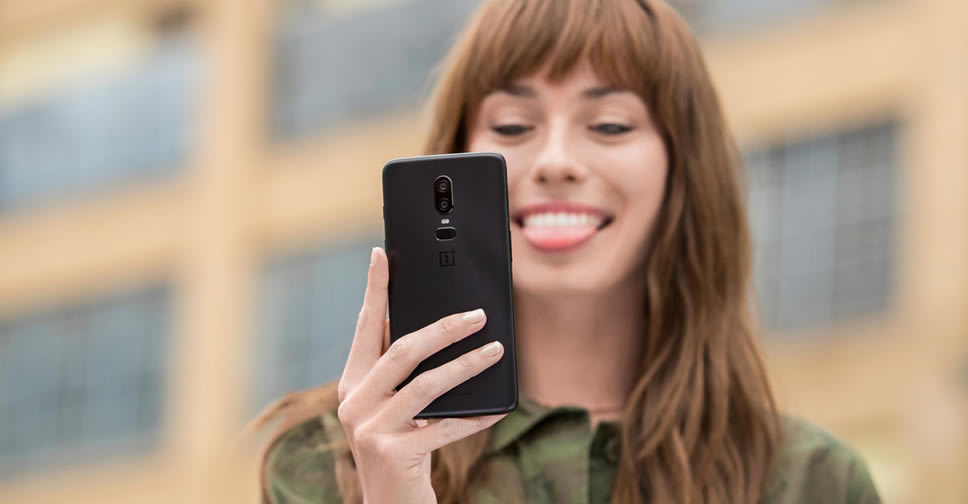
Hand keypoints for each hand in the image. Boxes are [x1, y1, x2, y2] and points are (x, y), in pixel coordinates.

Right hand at [336, 247, 507, 503]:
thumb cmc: (400, 450)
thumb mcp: (393, 407)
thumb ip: (402, 372)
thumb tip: (440, 325)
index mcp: (351, 384)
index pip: (365, 327)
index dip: (374, 289)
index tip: (382, 254)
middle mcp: (352, 402)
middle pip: (402, 350)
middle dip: (444, 327)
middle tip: (478, 314)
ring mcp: (369, 428)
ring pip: (426, 384)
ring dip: (466, 365)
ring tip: (495, 350)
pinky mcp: (391, 452)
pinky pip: (444, 426)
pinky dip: (473, 417)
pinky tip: (496, 410)